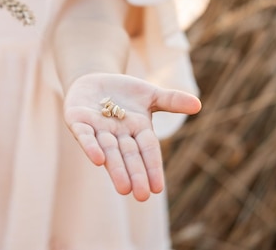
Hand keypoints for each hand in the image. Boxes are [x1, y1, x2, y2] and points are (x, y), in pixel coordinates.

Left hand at [63, 73, 201, 201]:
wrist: (93, 80)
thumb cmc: (125, 92)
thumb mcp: (150, 94)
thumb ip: (171, 101)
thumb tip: (198, 105)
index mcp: (138, 130)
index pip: (147, 150)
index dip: (152, 167)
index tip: (158, 188)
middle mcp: (118, 134)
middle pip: (128, 156)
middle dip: (135, 175)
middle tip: (141, 196)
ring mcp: (97, 129)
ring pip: (108, 150)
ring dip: (115, 169)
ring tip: (123, 189)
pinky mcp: (78, 121)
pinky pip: (84, 135)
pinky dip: (90, 146)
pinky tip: (97, 159)